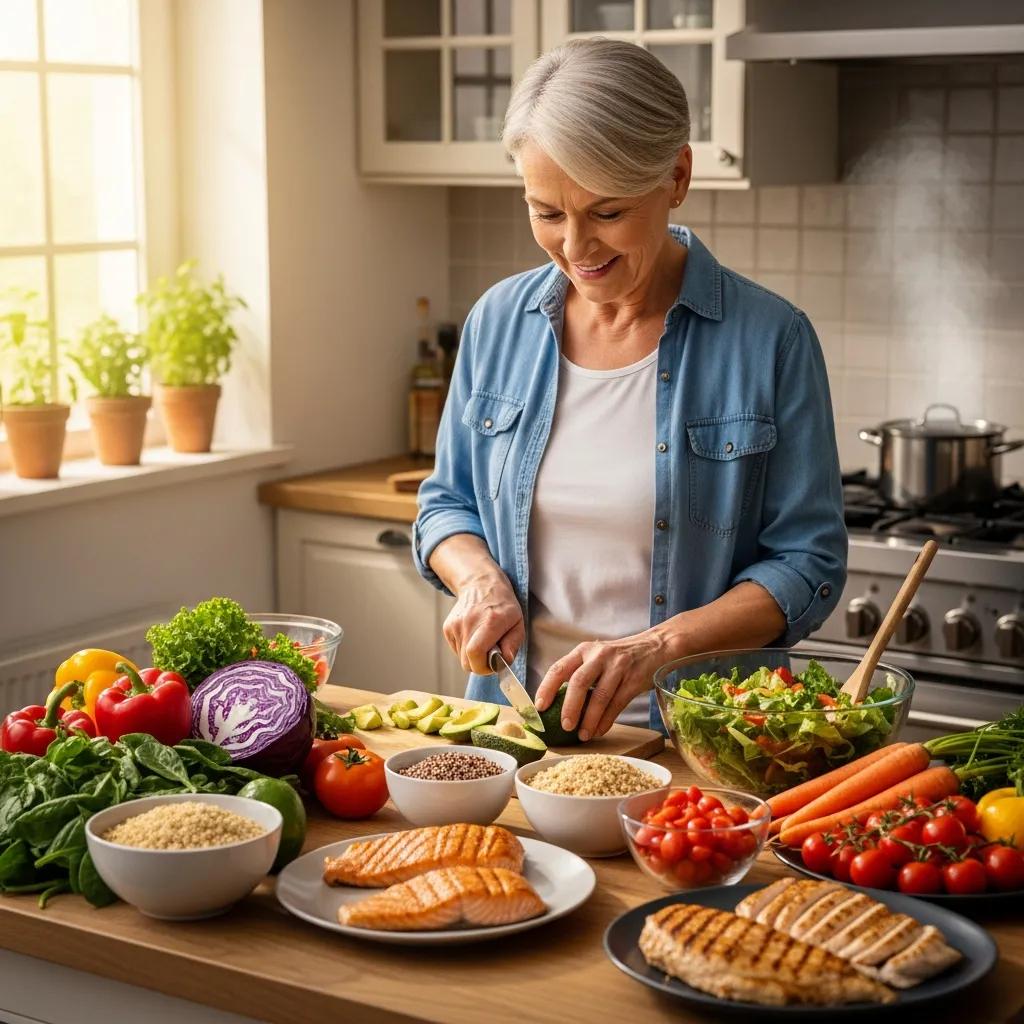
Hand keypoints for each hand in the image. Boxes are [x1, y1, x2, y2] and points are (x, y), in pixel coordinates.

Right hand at [442, 571, 523, 674]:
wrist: (481, 585)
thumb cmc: (503, 606)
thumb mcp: (518, 623)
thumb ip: (513, 644)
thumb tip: (504, 662)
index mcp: (490, 622)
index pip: (476, 653)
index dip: (483, 667)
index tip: (493, 664)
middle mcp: (469, 622)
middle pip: (466, 662)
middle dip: (479, 665)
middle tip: (490, 656)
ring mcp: (455, 625)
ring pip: (461, 658)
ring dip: (473, 657)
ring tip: (482, 641)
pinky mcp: (447, 627)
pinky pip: (456, 650)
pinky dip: (465, 649)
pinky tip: (473, 636)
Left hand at [534, 630, 672, 740]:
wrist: (655, 646)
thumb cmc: (618, 658)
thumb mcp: (595, 658)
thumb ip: (579, 676)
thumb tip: (556, 707)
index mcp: (583, 650)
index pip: (559, 668)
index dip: (546, 688)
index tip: (539, 708)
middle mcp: (599, 655)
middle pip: (579, 682)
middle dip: (570, 707)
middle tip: (565, 726)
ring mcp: (618, 666)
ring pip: (600, 695)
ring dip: (590, 719)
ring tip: (583, 735)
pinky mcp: (634, 679)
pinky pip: (618, 703)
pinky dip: (607, 720)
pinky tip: (599, 731)